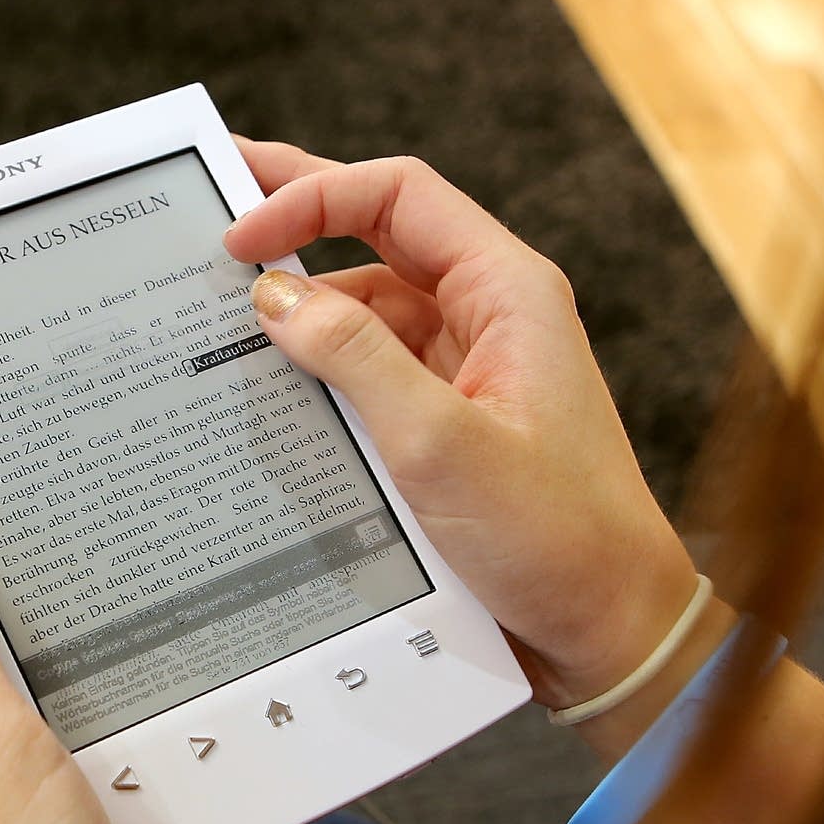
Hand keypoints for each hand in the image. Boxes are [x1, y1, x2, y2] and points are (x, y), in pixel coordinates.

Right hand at [224, 141, 699, 709]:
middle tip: (214, 214)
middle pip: (380, 238)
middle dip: (298, 222)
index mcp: (508, 292)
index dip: (313, 197)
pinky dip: (324, 374)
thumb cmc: (557, 537)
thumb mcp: (440, 443)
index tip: (242, 235)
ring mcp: (472, 369)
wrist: (609, 628)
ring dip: (306, 313)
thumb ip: (353, 359)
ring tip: (224, 320)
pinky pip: (376, 374)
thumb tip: (275, 296)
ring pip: (370, 312)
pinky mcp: (455, 422)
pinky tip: (272, 390)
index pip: (399, 195)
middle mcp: (491, 316)